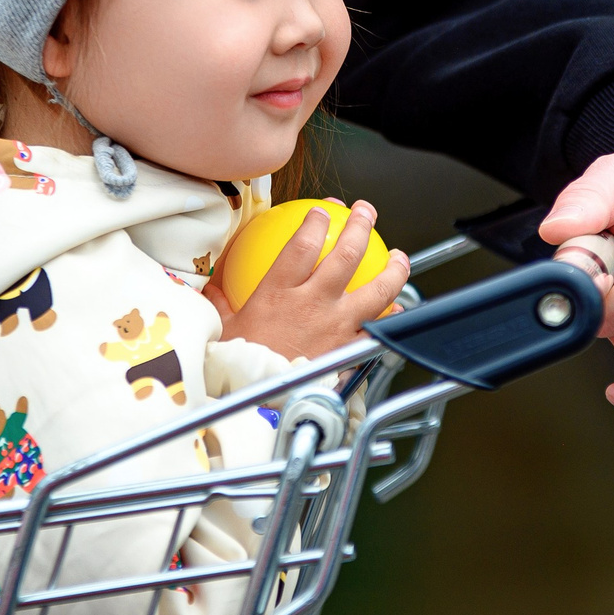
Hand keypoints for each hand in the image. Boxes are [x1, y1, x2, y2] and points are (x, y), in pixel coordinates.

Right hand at [206, 201, 410, 359]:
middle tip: (365, 212)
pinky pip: (377, 328)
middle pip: (347, 254)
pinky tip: (397, 309)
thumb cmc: (239, 365)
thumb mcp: (224, 327)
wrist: (257, 403)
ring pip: (377, 290)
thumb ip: (222, 301)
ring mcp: (337, 327)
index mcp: (280, 291)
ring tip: (400, 257)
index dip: (316, 220)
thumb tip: (213, 283)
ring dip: (393, 269)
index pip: (304, 242)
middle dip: (361, 226)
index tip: (322, 211)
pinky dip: (391, 316)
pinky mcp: (349, 350)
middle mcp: (313, 303)